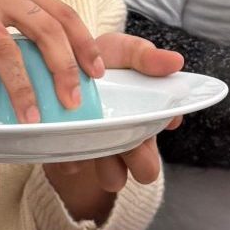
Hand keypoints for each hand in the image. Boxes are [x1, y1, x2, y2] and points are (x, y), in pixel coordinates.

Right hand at [0, 0, 103, 122]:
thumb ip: (20, 19)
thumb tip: (47, 63)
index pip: (63, 13)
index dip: (84, 44)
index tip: (97, 73)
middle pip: (45, 30)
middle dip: (63, 69)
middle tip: (72, 102)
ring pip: (6, 49)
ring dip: (22, 87)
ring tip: (30, 118)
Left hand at [42, 32, 183, 221]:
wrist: (53, 63)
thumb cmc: (96, 59)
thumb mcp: (122, 51)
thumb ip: (145, 56)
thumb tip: (177, 62)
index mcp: (144, 119)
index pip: (163, 134)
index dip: (160, 135)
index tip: (158, 120)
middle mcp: (125, 140)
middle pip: (146, 169)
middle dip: (140, 161)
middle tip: (129, 140)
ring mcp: (97, 151)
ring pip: (113, 179)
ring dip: (107, 166)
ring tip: (94, 141)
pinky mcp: (66, 154)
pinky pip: (71, 167)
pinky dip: (69, 157)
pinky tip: (64, 137)